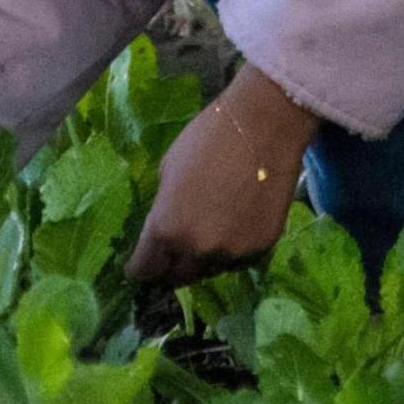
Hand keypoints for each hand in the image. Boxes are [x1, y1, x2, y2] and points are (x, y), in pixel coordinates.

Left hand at [126, 63, 320, 289]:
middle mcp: (197, 249)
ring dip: (204, 259)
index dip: (140, 268)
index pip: (145, 267)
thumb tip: (164, 226)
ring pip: (211, 269)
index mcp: (166, 228)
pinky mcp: (262, 247)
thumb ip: (164, 207)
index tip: (139, 267)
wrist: (264, 127)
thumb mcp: (168, 170)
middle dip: (172, 266)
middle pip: (179, 275)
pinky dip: (233, 250)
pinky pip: (239, 259)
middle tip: (173, 255)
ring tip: (208, 236)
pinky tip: (235, 227)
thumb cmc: (207, 138)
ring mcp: (232, 252)